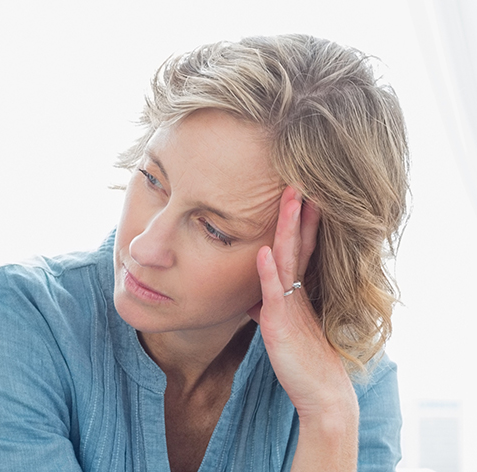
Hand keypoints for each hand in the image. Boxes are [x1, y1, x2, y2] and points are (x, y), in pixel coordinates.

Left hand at [248, 186, 355, 419]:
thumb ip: (268, 309)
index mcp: (298, 290)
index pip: (301, 248)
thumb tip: (252, 300)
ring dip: (287, 228)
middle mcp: (299, 292)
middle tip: (299, 181)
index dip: (300, 221)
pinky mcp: (282, 322)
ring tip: (290, 198)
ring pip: (289, 258)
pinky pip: (275, 291)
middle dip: (298, 213)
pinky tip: (263, 250)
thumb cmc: (301, 361)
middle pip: (298, 244)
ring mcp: (292, 304)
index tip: (300, 193)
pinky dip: (269, 270)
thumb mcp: (280, 328)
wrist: (321, 394)